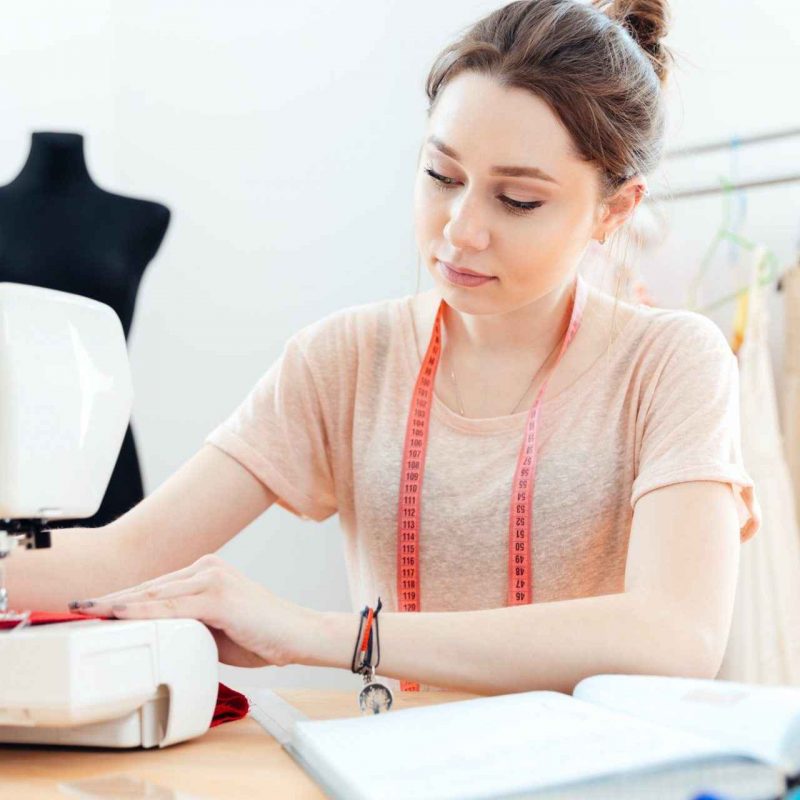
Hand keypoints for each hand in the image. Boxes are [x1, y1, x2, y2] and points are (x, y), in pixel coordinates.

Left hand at [69, 554, 316, 667]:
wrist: (298, 634)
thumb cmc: (262, 634)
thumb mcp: (215, 628)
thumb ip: (187, 623)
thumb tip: (156, 631)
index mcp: (207, 572)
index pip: (155, 587)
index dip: (122, 598)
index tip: (93, 607)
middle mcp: (207, 568)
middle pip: (149, 587)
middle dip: (111, 599)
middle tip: (77, 607)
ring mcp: (212, 579)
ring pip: (155, 594)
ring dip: (117, 604)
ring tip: (86, 611)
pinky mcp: (217, 596)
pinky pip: (171, 607)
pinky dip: (141, 611)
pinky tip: (118, 613)